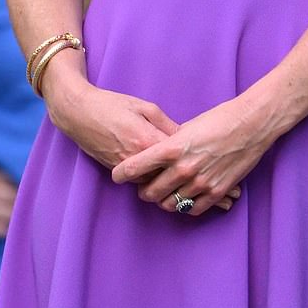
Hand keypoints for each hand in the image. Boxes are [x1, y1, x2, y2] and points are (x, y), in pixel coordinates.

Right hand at [46, 74, 246, 214]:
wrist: (77, 112)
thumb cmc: (112, 104)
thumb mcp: (145, 108)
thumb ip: (167, 127)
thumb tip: (187, 139)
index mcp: (150, 140)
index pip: (183, 157)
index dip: (207, 166)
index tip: (229, 172)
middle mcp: (141, 160)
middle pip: (177, 180)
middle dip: (205, 189)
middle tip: (229, 196)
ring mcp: (130, 169)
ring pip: (163, 190)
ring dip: (190, 198)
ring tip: (216, 203)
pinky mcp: (119, 173)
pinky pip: (147, 188)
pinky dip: (166, 195)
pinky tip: (183, 200)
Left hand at [111, 94, 270, 217]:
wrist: (252, 125)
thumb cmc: (219, 120)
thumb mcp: (187, 127)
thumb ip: (169, 143)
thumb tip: (156, 155)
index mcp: (172, 148)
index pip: (135, 167)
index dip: (121, 174)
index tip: (117, 176)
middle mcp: (183, 168)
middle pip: (150, 192)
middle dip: (143, 192)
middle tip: (144, 189)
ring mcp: (200, 182)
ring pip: (169, 204)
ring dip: (163, 201)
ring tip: (163, 195)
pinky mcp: (216, 192)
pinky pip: (192, 209)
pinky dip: (184, 206)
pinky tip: (184, 199)